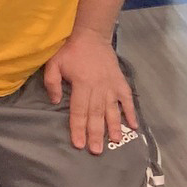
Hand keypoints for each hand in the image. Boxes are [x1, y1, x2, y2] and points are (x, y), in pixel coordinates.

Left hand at [43, 27, 138, 155]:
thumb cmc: (71, 51)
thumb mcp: (54, 62)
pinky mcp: (120, 81)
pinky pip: (127, 98)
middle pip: (96, 114)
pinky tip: (134, 125)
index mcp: (82, 84)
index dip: (78, 128)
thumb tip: (56, 101)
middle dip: (96, 133)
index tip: (78, 144)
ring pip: (112, 109)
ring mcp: (111, 85)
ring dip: (114, 126)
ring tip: (115, 141)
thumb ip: (52, 82)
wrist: (92, 35)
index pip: (79, 110)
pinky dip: (131, 111)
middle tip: (96, 151)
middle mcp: (98, 87)